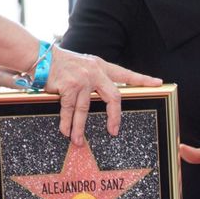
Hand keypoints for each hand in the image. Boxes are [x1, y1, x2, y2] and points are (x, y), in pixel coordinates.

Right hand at [44, 45, 160, 145]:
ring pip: (85, 109)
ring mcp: (82, 79)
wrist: (41, 56)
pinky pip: (68, 109)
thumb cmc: (63, 64)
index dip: (142, 79)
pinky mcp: (68, 86)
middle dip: (114, 117)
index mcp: (102, 67)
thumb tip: (107, 97)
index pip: (126, 74)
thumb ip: (97, 78)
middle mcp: (95, 72)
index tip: (158, 83)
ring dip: (80, 127)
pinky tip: (66, 132)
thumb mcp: (85, 65)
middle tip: (113, 132)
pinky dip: (66, 122)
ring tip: (78, 141)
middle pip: (113, 97)